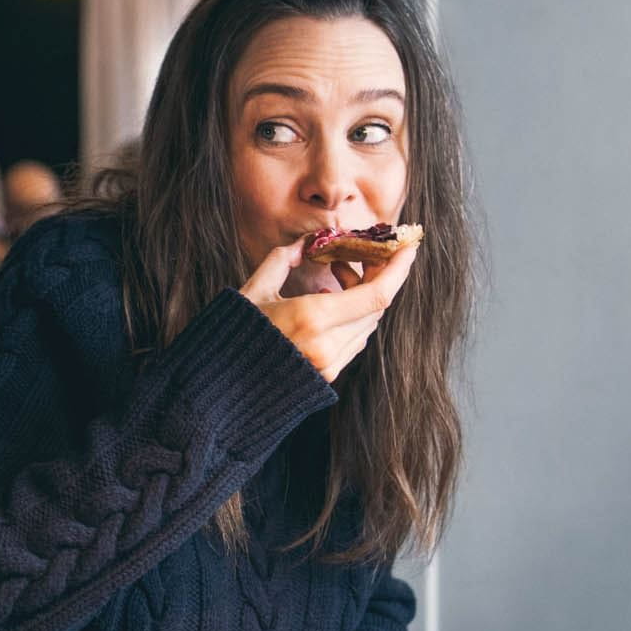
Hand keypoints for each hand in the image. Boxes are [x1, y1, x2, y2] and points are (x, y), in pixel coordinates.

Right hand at [240, 241, 417, 381]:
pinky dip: (352, 318)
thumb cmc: (233, 336)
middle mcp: (327, 345)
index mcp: (311, 319)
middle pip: (375, 307)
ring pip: (367, 325)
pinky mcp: (327, 376)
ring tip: (339, 275)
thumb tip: (303, 242)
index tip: (407, 246)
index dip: (398, 269)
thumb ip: (280, 260)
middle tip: (365, 253)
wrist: (222, 388)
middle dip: (377, 277)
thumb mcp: (254, 291)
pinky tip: (330, 303)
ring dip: (362, 298)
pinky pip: (354, 341)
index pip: (376, 294)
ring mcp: (329, 365)